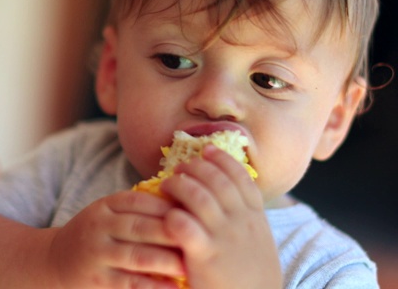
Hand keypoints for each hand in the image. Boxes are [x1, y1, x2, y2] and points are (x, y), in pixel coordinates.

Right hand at [49, 190, 185, 288]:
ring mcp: (97, 254)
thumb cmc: (94, 237)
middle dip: (173, 233)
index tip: (195, 213)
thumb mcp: (108, 215)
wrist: (54, 262)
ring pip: (137, 256)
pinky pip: (129, 283)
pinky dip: (152, 286)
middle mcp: (99, 227)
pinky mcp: (98, 280)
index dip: (168, 206)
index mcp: (105, 206)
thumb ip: (137, 210)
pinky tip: (172, 288)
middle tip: (202, 238)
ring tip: (189, 265)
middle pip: (141, 226)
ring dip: (166, 261)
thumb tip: (184, 206)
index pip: (140, 201)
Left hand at [160, 145, 281, 288]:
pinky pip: (183, 225)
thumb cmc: (251, 280)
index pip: (242, 178)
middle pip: (218, 180)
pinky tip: (166, 215)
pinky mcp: (204, 257)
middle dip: (196, 167)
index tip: (207, 150)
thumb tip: (229, 199)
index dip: (223, 159)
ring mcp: (224, 238)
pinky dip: (173, 215)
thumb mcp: (258, 244)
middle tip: (181, 166)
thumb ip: (245, 221)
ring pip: (198, 196)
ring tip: (166, 185)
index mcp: (255, 219)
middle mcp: (242, 223)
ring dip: (180, 185)